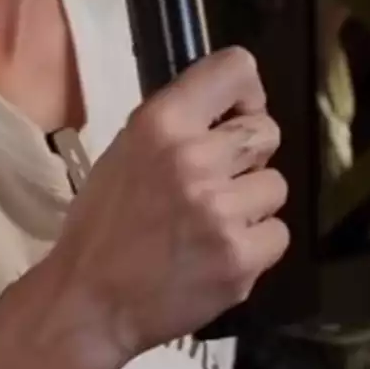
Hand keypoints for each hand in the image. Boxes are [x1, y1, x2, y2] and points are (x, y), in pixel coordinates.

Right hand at [44, 47, 288, 363]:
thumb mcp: (126, 150)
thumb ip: (177, 124)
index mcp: (161, 123)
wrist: (91, 300)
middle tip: (219, 179)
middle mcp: (194, 157)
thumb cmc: (104, 221)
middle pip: (266, 131)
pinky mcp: (241, 258)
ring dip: (251, 202)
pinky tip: (219, 252)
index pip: (236, 68)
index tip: (235, 115)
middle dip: (249, 154)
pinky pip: (278, 233)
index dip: (246, 92)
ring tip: (213, 221)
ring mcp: (221, 210)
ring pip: (275, 185)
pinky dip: (255, 244)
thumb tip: (228, 111)